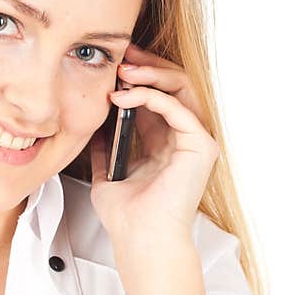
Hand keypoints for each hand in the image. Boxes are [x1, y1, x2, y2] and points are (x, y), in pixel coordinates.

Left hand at [87, 42, 219, 268]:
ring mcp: (196, 141)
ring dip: (151, 73)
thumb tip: (92, 124)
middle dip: (147, 64)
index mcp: (165, 141)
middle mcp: (184, 137)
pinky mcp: (201, 147)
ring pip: (181, 87)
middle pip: (174, 83)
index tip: (114, 63)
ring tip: (122, 71)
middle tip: (121, 55)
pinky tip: (124, 97)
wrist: (139, 238)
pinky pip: (178, 108)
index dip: (138, 74)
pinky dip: (150, 96)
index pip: (158, 94)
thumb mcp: (108, 171)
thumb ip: (105, 147)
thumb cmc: (127, 215)